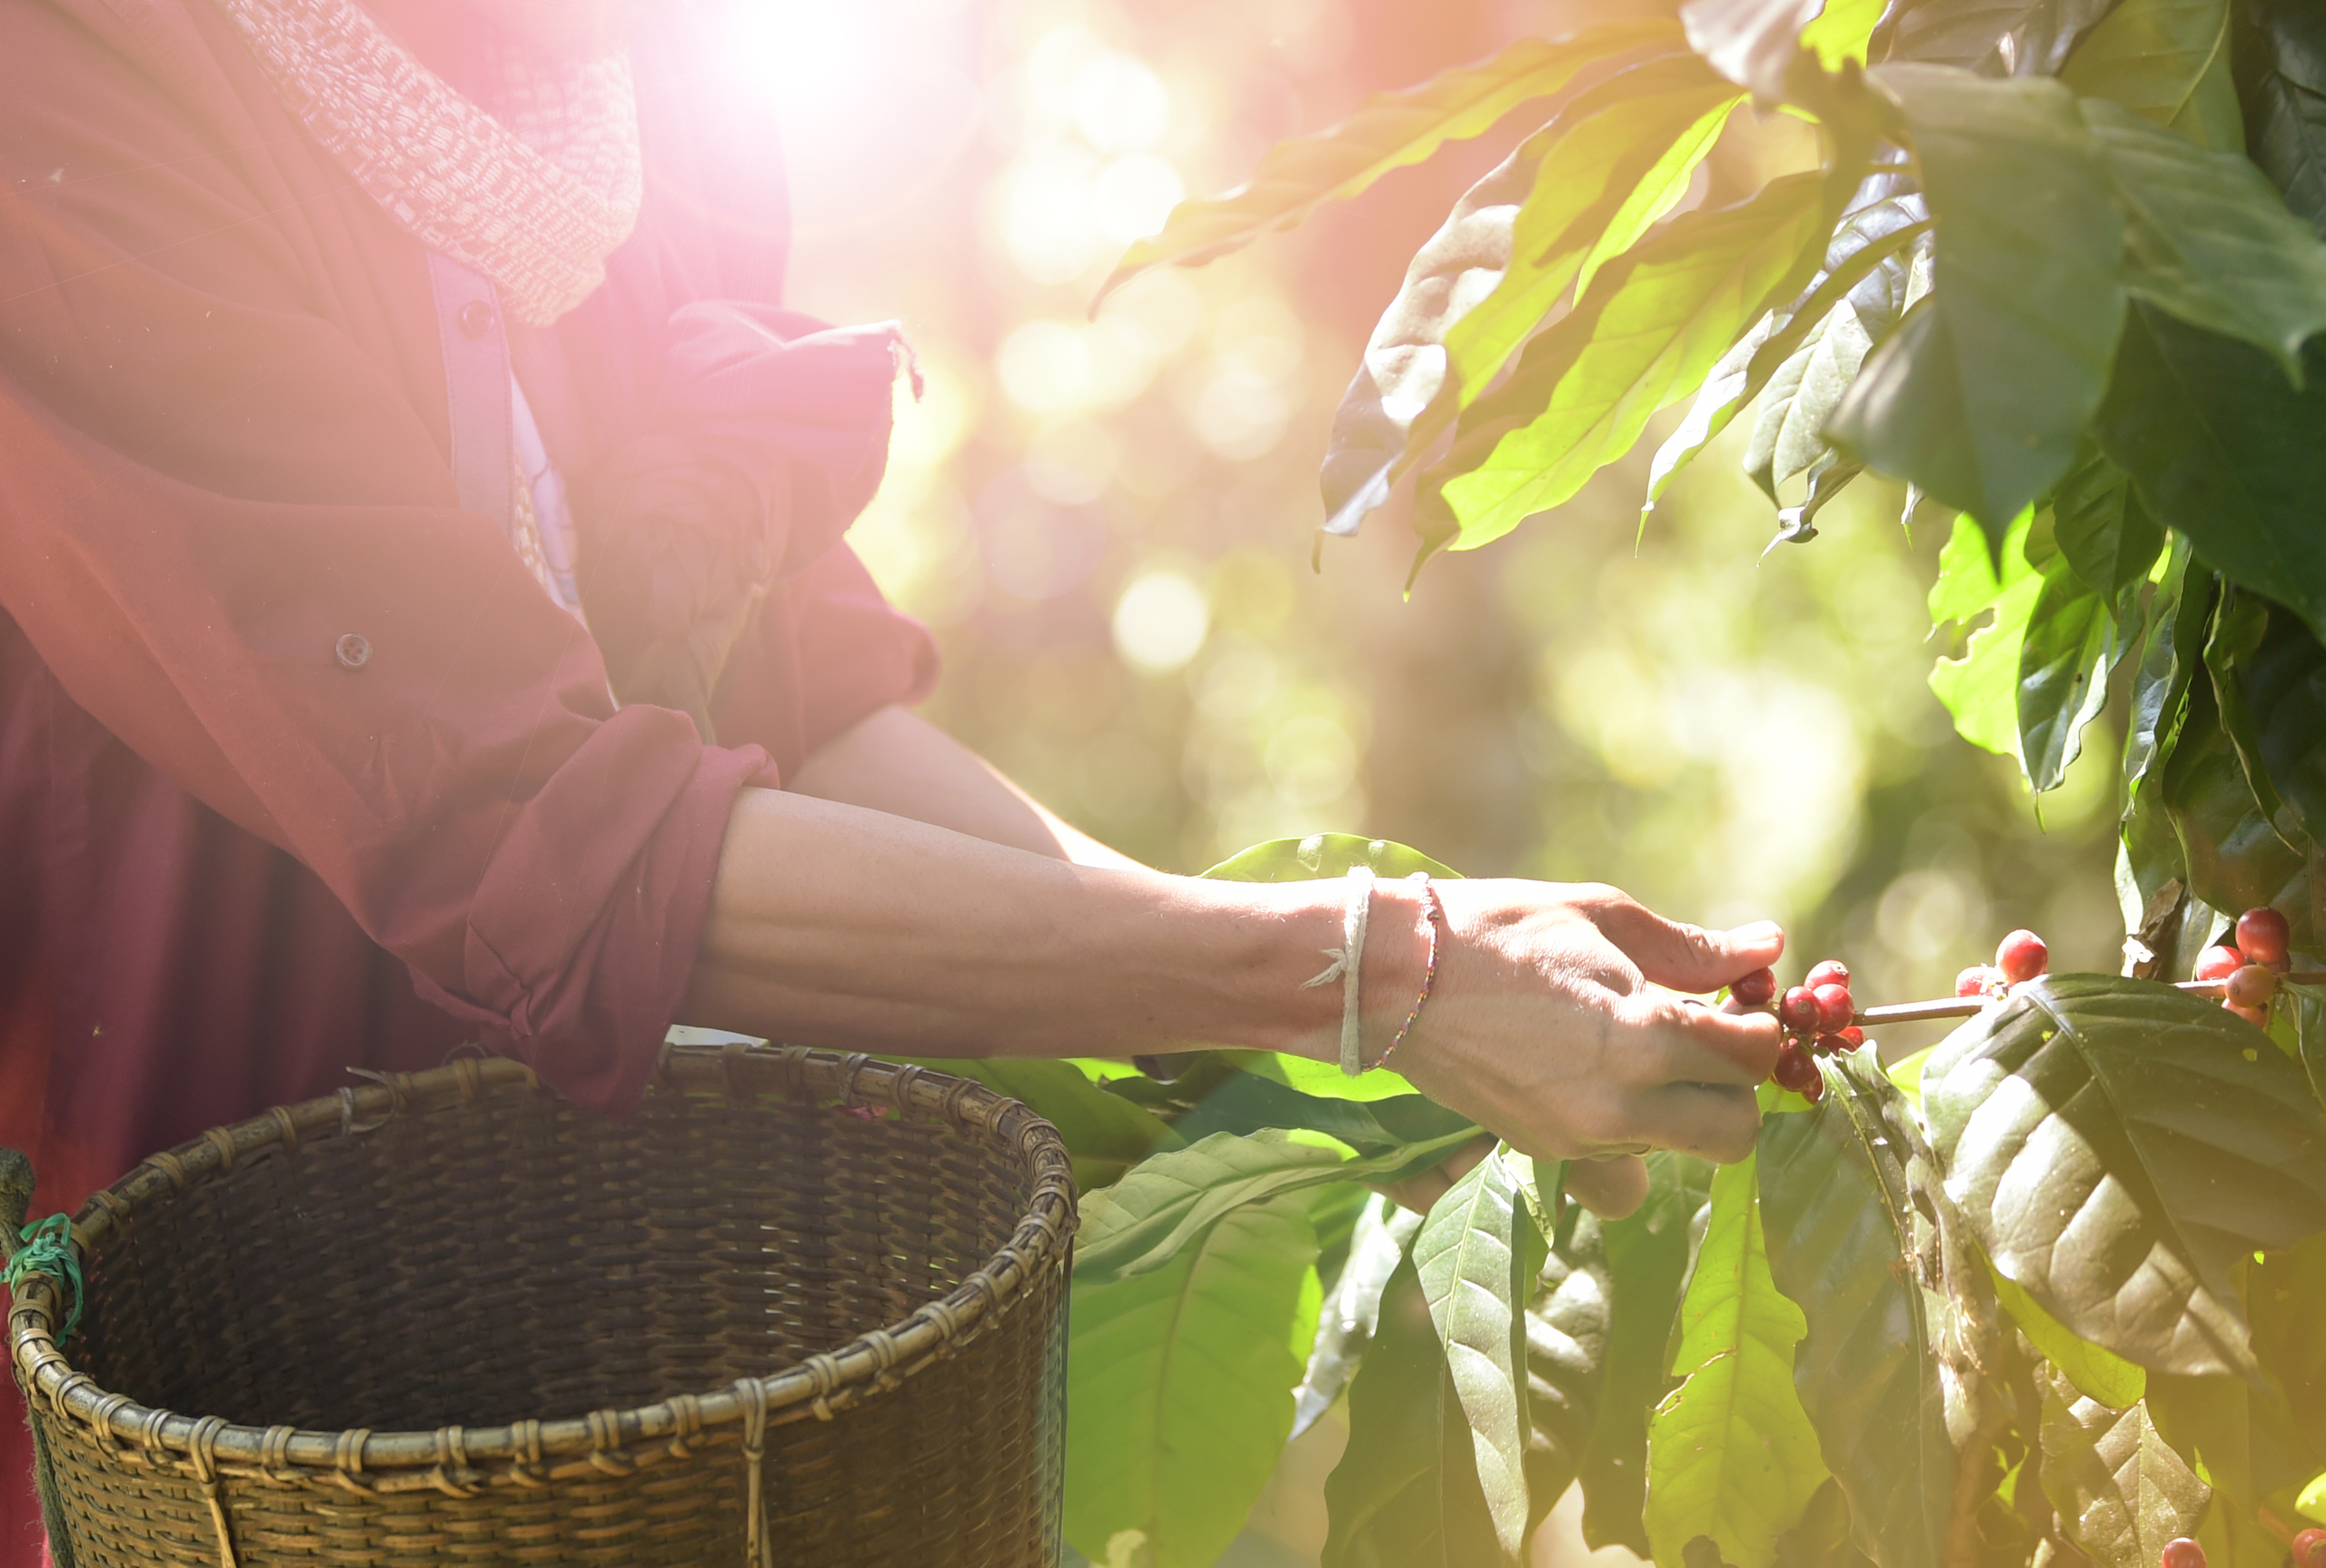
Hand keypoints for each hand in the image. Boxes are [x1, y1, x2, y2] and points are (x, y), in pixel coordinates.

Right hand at [1385, 882, 1782, 1216]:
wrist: (1393, 979)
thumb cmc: (1498, 931)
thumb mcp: (1601, 917)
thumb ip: (1691, 947)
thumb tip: (1768, 945)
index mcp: (1645, 1035)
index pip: (1751, 1056)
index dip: (1758, 1026)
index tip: (1736, 1003)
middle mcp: (1622, 1102)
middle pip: (1735, 1131)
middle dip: (1732, 1086)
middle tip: (1702, 1040)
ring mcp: (1581, 1136)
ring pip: (1679, 1150)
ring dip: (1681, 1108)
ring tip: (1640, 1053)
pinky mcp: (1547, 1152)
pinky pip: (1621, 1162)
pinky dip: (1629, 1128)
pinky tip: (1596, 1077)